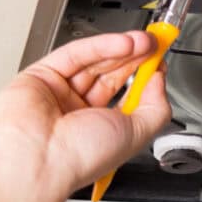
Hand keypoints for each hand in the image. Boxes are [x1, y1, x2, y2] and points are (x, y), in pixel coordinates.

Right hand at [0, 29, 172, 200]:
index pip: (126, 96)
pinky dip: (102, 46)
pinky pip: (76, 54)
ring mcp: (60, 92)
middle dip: (136, 58)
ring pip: (95, 62)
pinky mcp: (42, 75)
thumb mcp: (138, 135)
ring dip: (123, 49)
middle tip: (155, 43)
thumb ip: (156, 108)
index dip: (144, 78)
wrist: (42, 159)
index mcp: (101, 131)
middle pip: (111, 74)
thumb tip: (159, 81)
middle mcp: (79, 112)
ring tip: (145, 41)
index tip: (160, 62)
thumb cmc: (81, 159)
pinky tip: (125, 43)